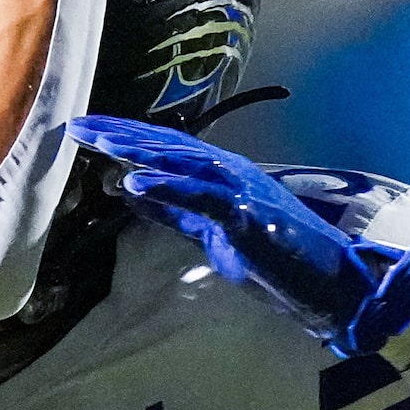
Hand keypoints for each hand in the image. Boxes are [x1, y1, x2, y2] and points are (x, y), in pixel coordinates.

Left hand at [67, 115, 409, 357]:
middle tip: (76, 125)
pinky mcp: (248, 215)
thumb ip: (175, 213)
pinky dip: (166, 187)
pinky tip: (132, 183)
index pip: (166, 148)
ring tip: (96, 142)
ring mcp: (242, 190)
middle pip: (167, 145)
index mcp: (223, 175)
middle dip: (120, 133)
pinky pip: (201, 196)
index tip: (86, 130)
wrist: (332, 285)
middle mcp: (231, 171)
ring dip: (136, 149)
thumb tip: (129, 193)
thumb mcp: (214, 235)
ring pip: (182, 160)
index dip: (125, 137)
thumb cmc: (278, 262)